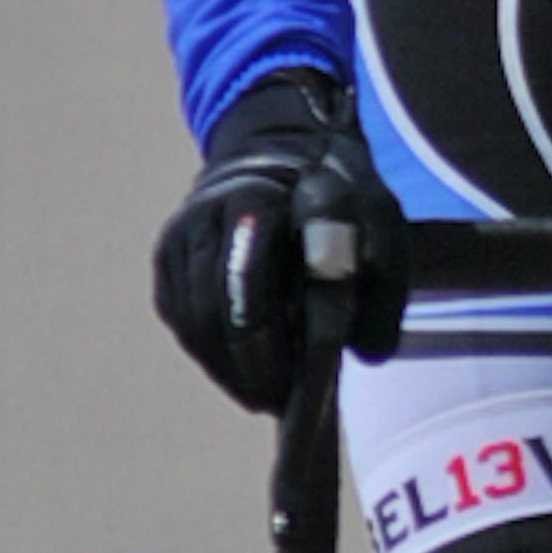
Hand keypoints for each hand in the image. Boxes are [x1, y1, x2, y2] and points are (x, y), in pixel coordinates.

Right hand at [152, 71, 408, 411]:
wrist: (284, 149)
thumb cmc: (340, 195)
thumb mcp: (379, 216)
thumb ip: (383, 274)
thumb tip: (367, 352)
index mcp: (260, 194)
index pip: (249, 277)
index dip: (270, 342)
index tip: (298, 384)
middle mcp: (208, 210)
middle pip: (216, 308)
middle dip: (251, 364)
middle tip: (280, 403)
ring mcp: (181, 233)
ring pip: (193, 318)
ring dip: (227, 366)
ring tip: (265, 397)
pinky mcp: (168, 256)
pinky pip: (180, 316)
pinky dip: (210, 353)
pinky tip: (242, 376)